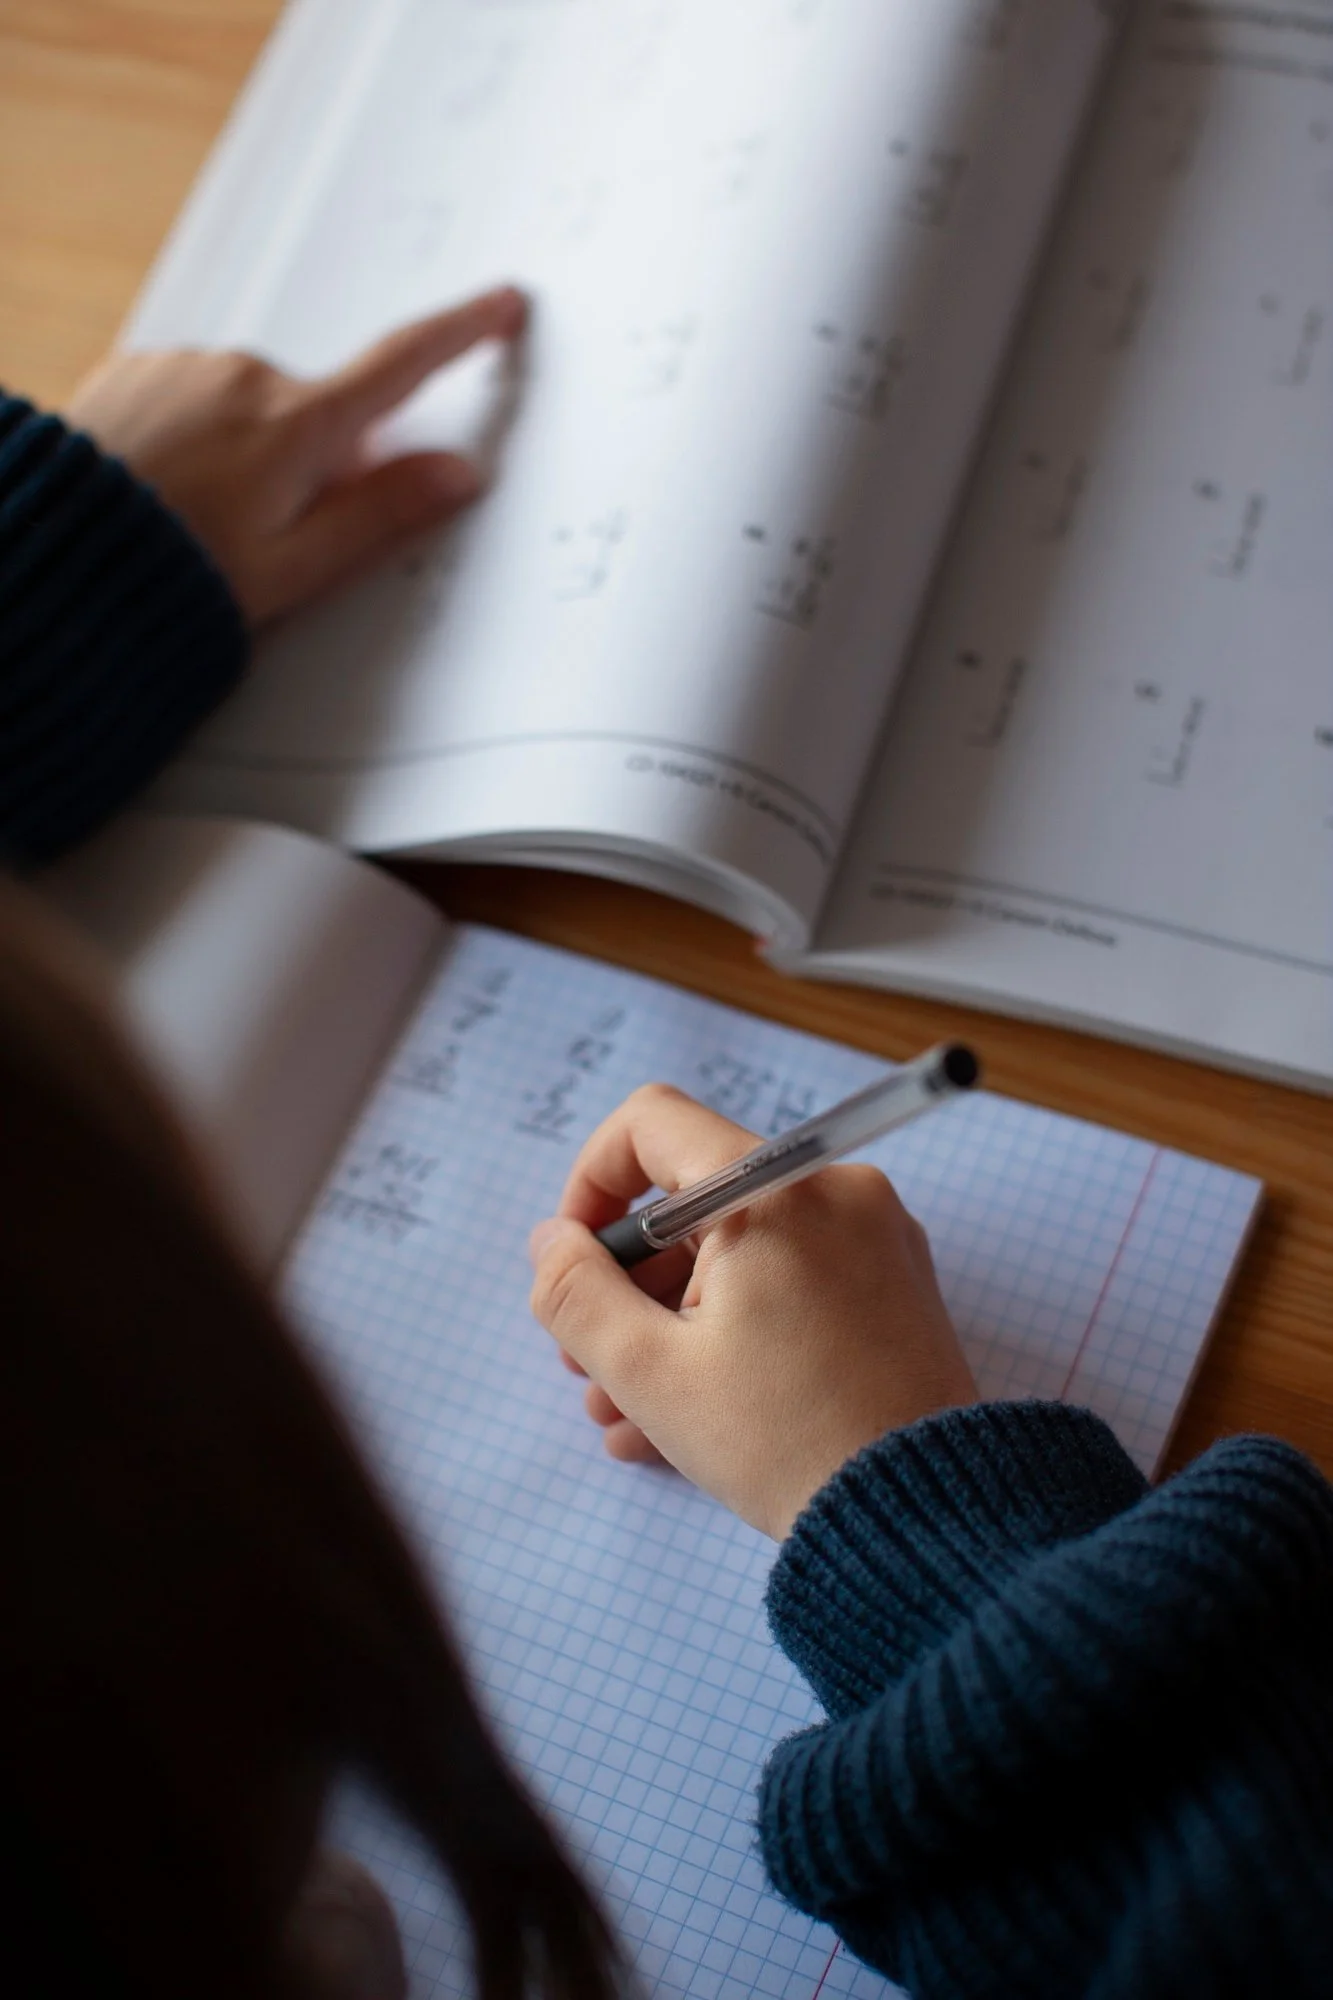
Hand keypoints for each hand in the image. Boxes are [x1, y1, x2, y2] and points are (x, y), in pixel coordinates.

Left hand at [65, 286, 527, 624]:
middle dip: (317, 464)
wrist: (63, 556)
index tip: (500, 304)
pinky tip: (172, 491)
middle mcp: (249, 378)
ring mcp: (190, 368)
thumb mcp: (297, 567)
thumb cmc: (176, 574)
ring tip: (207, 521)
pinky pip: (199, 401)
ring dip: (251, 456)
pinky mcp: (142, 371)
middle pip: (322, 413)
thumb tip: (459, 475)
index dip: (460, 333)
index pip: (403, 366)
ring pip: (256, 410)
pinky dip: (201, 441)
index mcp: (300, 427)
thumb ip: (383, 514)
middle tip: (275, 535)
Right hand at [528, 1085, 976, 1540]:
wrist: (926, 1519)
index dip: (592, 1183)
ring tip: (627, 1413)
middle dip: (629, 1280)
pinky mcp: (894, 1285)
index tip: (575, 1259)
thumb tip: (552, 1241)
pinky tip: (687, 1413)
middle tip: (589, 1363)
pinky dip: (736, 1327)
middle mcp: (833, 1190)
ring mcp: (873, 1237)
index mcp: (774, 1189)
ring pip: (741, 1251)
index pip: (652, 1123)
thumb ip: (577, 1293)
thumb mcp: (650, 1373)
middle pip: (696, 1197)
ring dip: (672, 1319)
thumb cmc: (788, 1442)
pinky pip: (791, 1281)